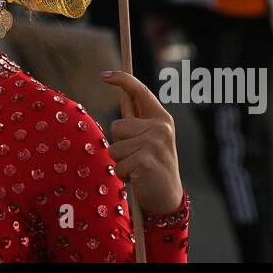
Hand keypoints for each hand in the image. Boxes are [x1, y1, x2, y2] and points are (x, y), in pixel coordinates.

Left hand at [101, 70, 183, 214]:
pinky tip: (138, 179)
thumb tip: (123, 98)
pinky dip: (123, 175)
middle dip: (119, 144)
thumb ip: (138, 122)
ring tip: (137, 168)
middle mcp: (160, 127)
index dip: (121, 79)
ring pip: (114, 147)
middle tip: (137, 158)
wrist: (168, 198)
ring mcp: (154, 143)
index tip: (104, 75)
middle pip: (116, 126)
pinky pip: (118, 165)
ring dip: (120, 162)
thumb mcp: (150, 140)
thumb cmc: (153, 166)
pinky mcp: (145, 160)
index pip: (140, 91)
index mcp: (161, 118)